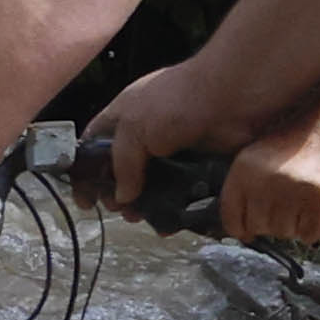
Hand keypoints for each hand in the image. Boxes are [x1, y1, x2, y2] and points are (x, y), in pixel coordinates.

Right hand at [91, 61, 243, 217]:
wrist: (234, 97)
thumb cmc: (177, 102)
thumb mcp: (134, 128)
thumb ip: (122, 164)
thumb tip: (122, 197)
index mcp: (125, 115)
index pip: (94, 144)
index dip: (85, 171)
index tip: (85, 198)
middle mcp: (148, 132)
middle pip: (122, 169)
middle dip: (116, 194)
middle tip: (117, 210)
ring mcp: (175, 150)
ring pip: (152, 185)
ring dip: (144, 205)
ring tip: (140, 218)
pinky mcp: (199, 164)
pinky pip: (182, 192)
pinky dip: (175, 209)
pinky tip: (169, 222)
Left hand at [217, 130, 319, 244]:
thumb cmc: (283, 149)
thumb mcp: (249, 162)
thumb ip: (239, 194)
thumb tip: (243, 235)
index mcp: (244, 171)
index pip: (232, 220)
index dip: (240, 229)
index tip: (247, 230)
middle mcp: (267, 181)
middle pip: (259, 228)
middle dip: (267, 224)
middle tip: (278, 209)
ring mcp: (295, 188)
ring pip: (284, 233)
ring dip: (289, 226)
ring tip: (295, 206)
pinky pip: (309, 234)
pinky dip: (309, 231)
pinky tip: (309, 214)